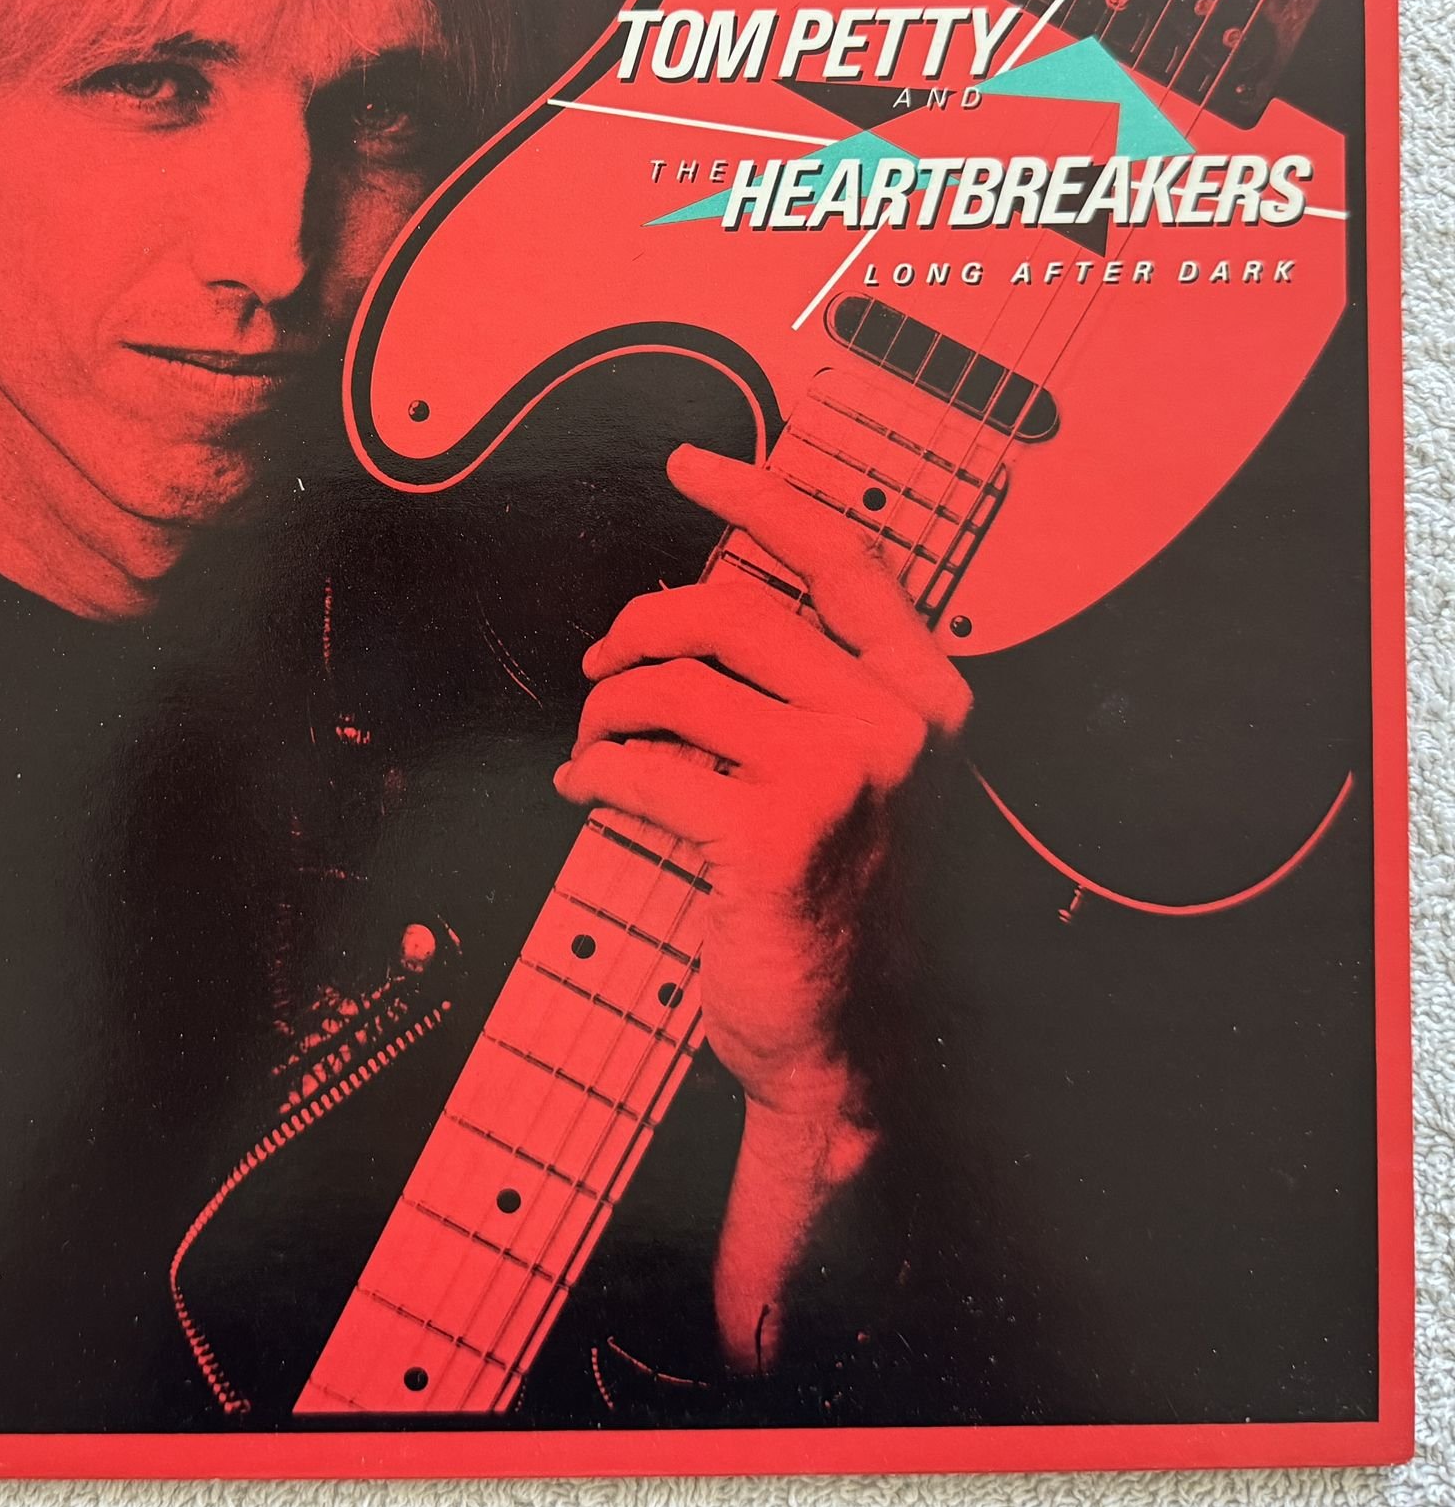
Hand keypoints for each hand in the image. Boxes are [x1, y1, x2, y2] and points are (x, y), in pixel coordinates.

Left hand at [551, 440, 969, 1115]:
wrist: (846, 1041)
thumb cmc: (833, 897)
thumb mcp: (846, 771)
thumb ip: (802, 684)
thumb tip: (700, 599)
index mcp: (921, 693)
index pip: (842, 558)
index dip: (761, 499)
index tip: (691, 465)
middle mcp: (896, 721)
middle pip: (731, 609)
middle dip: (639, 627)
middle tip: (598, 665)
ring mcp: (841, 773)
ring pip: (675, 684)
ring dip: (608, 710)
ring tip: (595, 744)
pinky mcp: (775, 831)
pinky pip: (642, 765)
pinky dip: (595, 774)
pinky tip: (586, 795)